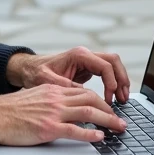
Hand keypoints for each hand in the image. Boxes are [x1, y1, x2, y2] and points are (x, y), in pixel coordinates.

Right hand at [0, 85, 126, 145]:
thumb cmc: (11, 111)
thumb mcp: (35, 98)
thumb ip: (52, 102)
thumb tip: (66, 111)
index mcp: (53, 90)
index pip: (84, 92)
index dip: (100, 101)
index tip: (110, 109)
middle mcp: (56, 98)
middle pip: (91, 99)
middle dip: (109, 110)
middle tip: (120, 120)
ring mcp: (53, 113)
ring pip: (88, 112)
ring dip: (108, 120)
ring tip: (118, 128)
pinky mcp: (48, 128)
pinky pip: (75, 130)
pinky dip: (90, 133)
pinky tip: (99, 137)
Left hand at [6, 47, 130, 103]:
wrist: (29, 69)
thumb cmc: (36, 74)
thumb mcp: (47, 81)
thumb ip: (65, 86)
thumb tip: (82, 95)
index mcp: (78, 55)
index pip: (105, 65)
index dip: (111, 82)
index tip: (111, 98)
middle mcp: (86, 55)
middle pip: (114, 61)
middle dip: (122, 79)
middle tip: (124, 98)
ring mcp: (88, 61)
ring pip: (113, 65)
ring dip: (120, 81)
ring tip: (123, 99)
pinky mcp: (88, 68)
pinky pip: (107, 73)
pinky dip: (113, 83)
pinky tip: (114, 97)